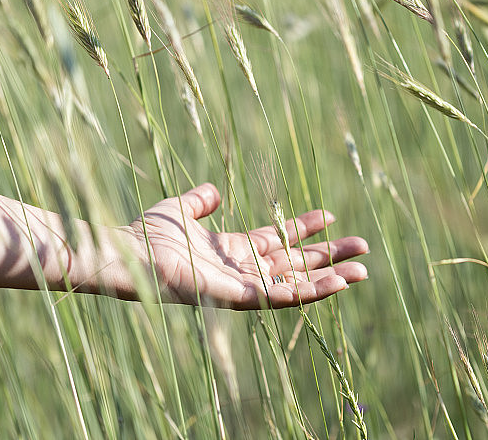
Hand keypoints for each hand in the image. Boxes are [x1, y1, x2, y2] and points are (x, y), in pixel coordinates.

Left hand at [125, 183, 368, 308]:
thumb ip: (199, 201)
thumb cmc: (145, 235)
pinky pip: (279, 297)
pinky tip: (335, 284)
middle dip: (329, 257)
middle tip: (364, 248)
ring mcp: (241, 287)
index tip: (331, 216)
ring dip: (330, 279)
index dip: (304, 229)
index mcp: (233, 250)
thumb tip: (213, 190)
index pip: (278, 241)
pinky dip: (308, 292)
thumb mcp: (179, 209)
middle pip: (296, 263)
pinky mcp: (236, 298)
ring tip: (362, 271)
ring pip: (295, 284)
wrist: (124, 253)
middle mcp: (242, 270)